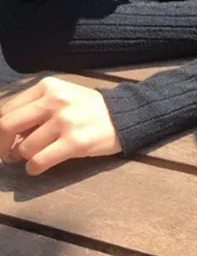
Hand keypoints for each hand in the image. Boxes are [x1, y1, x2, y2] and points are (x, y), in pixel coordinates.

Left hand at [0, 78, 121, 174]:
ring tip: (33, 157)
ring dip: (23, 157)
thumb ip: (36, 106)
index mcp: (48, 87)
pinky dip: (33, 168)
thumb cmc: (90, 108)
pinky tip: (37, 168)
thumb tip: (6, 132)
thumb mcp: (62, 95)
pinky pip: (40, 161)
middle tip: (6, 155)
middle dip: (1, 145)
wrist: (126, 115)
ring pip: (24, 147)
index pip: (6, 108)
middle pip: (7, 126)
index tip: (3, 139)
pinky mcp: (76, 142)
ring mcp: (66, 121)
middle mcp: (54, 101)